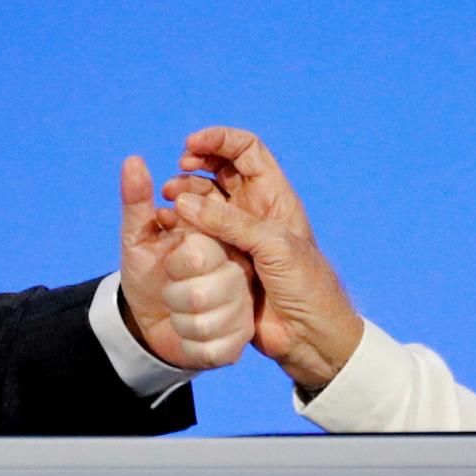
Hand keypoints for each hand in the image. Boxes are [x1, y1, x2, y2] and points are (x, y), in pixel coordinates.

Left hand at [118, 155, 252, 370]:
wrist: (147, 323)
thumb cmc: (146, 275)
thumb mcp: (137, 238)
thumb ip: (137, 201)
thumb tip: (133, 159)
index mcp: (220, 240)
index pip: (203, 246)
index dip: (178, 258)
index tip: (167, 261)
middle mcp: (239, 269)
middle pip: (208, 285)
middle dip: (176, 290)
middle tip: (171, 287)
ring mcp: (243, 304)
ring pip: (208, 317)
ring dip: (181, 318)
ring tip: (178, 310)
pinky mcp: (241, 336)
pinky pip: (215, 344)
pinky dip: (191, 342)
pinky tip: (186, 334)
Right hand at [162, 126, 363, 391]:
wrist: (309, 336)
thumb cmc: (305, 285)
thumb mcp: (272, 246)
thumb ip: (229, 221)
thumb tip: (183, 201)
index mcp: (274, 195)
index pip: (246, 150)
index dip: (219, 140)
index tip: (190, 146)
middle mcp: (254, 209)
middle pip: (219, 171)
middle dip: (194, 167)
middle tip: (174, 181)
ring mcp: (238, 235)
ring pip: (203, 202)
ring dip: (183, 197)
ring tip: (167, 206)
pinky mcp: (224, 261)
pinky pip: (198, 236)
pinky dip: (180, 227)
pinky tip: (166, 228)